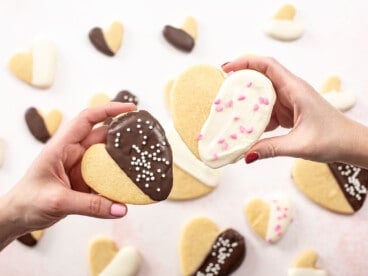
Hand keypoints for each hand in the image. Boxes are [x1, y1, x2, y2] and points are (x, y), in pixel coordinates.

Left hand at [0, 102, 135, 247]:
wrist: (19, 217)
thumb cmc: (28, 202)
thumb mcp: (58, 201)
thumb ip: (90, 206)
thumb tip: (121, 209)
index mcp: (61, 147)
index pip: (87, 119)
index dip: (109, 110)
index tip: (130, 109)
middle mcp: (74, 153)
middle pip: (103, 138)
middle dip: (124, 136)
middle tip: (146, 138)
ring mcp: (81, 167)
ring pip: (107, 158)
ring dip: (123, 161)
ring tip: (143, 162)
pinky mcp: (86, 181)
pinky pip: (106, 178)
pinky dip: (118, 180)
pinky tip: (130, 185)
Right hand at [222, 56, 367, 165]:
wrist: (350, 144)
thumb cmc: (333, 138)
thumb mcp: (299, 145)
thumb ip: (271, 148)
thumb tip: (245, 155)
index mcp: (295, 89)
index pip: (267, 65)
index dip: (245, 62)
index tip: (226, 69)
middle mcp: (290, 91)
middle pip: (260, 78)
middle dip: (240, 83)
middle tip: (222, 93)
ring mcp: (289, 101)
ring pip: (262, 96)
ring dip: (247, 104)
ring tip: (231, 113)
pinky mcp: (288, 112)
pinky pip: (267, 111)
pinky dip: (256, 118)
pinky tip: (248, 128)